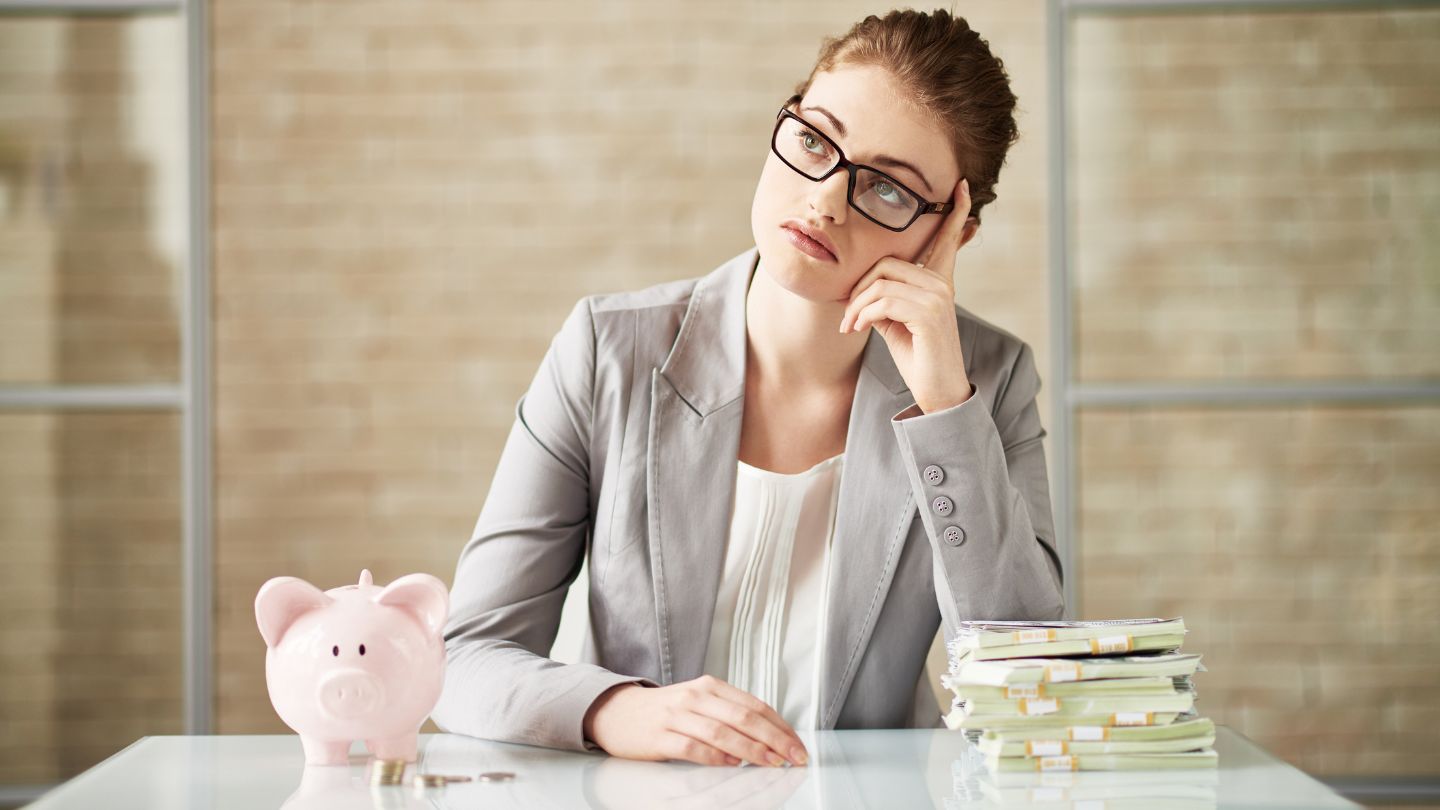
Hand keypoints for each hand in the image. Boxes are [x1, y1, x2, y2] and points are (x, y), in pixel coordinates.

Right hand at [582, 675, 808, 766]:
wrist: (617, 712)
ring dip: (751, 750)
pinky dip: (715, 756)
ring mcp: (676, 715)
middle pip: (744, 718)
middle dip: (774, 739)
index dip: (780, 726)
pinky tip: (731, 764)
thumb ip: (730, 714)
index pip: (754, 705)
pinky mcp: (659, 736)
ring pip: (721, 732)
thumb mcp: (699, 703)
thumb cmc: (665, 711)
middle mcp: (695, 697)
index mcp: (709, 686)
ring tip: (771, 763)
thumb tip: (769, 737)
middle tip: (793, 757)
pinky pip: (692, 747)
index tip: (798, 745)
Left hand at [839, 177, 975, 413]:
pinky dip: (861, 315)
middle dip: (858, 289)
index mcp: (938, 282)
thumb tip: (856, 288)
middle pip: (886, 264)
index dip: (956, 213)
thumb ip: (884, 298)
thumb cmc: (917, 357)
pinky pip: (882, 301)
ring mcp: (937, 297)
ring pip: (880, 283)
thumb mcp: (894, 322)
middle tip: (847, 315)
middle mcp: (941, 285)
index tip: (962, 186)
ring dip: (856, 306)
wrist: (938, 392)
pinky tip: (855, 329)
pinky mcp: (928, 314)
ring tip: (849, 326)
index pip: (948, 240)